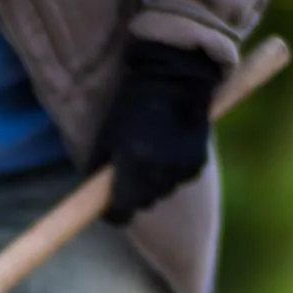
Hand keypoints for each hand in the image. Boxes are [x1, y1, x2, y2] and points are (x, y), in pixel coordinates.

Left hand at [93, 40, 222, 225]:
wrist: (174, 77)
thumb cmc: (131, 106)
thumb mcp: (105, 137)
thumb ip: (98, 172)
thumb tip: (95, 200)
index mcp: (133, 164)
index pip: (121, 212)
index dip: (114, 214)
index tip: (111, 210)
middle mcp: (159, 171)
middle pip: (143, 204)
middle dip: (133, 196)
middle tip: (128, 176)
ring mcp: (181, 168)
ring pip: (162, 193)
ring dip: (154, 184)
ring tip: (150, 155)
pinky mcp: (197, 162)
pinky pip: (179, 180)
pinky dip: (172, 172)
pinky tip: (169, 149)